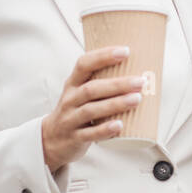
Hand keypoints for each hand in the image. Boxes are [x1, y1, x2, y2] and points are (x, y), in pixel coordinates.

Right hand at [40, 48, 148, 172]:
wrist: (51, 140)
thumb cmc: (76, 111)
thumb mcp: (80, 94)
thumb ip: (102, 82)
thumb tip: (140, 70)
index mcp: (72, 84)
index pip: (83, 64)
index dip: (103, 56)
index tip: (126, 51)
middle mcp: (70, 99)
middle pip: (91, 89)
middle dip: (117, 84)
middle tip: (140, 81)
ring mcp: (70, 119)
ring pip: (91, 110)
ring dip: (115, 104)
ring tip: (136, 99)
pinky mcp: (74, 138)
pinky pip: (89, 134)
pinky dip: (105, 130)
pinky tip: (120, 125)